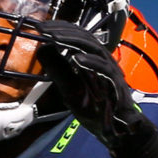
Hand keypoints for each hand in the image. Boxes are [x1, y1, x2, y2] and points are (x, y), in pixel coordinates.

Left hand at [34, 19, 144, 147]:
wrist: (117, 131)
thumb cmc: (96, 110)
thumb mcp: (69, 89)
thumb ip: (58, 71)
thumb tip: (42, 49)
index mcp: (92, 60)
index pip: (77, 37)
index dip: (60, 29)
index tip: (40, 26)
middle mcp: (102, 61)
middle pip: (85, 37)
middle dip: (63, 30)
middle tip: (43, 28)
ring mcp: (110, 71)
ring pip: (94, 48)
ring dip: (73, 41)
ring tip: (54, 37)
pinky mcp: (116, 85)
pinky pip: (105, 70)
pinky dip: (91, 63)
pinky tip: (76, 59)